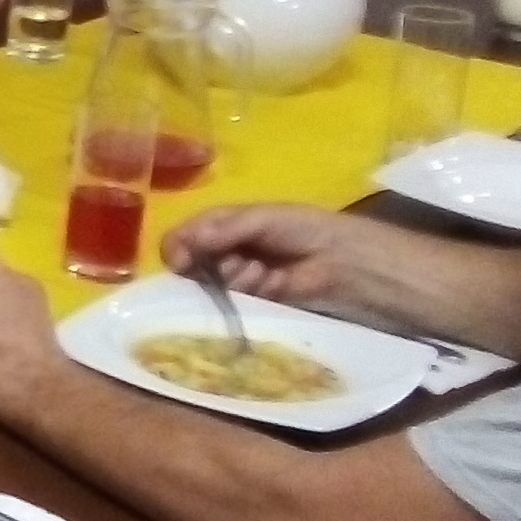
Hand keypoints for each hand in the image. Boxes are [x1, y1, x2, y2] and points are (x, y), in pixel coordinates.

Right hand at [161, 203, 353, 307]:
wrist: (343, 259)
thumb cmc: (302, 228)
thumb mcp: (261, 218)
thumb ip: (223, 230)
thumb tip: (185, 243)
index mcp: (221, 225)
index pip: (183, 236)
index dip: (177, 248)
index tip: (182, 261)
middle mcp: (223, 251)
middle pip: (192, 264)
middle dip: (209, 265)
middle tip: (234, 263)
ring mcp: (236, 278)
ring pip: (212, 285)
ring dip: (233, 279)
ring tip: (262, 272)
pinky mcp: (251, 302)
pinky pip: (234, 302)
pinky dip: (250, 292)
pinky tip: (273, 284)